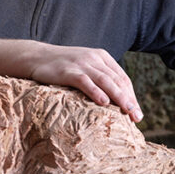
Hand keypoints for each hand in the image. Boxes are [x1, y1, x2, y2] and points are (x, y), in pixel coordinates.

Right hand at [28, 45, 143, 121]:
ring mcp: (81, 64)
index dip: (132, 95)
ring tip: (127, 111)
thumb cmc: (63, 66)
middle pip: (117, 80)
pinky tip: (104, 102)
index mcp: (102, 57)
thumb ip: (100, 76)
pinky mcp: (68, 71)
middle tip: (137, 117)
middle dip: (129, 100)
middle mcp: (94, 59)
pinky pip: (85, 82)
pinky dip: (96, 92)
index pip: (122, 77)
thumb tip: (116, 99)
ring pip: (105, 81)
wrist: (37, 56)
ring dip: (119, 97)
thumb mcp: (85, 66)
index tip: (136, 112)